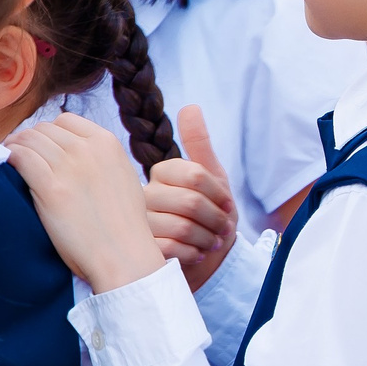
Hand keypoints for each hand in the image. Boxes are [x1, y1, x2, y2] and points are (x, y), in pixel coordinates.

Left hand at [7, 113, 169, 292]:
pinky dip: (10, 158)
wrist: (124, 255)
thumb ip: (101, 160)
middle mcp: (89, 149)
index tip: (41, 147)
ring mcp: (70, 166)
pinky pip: (21, 157)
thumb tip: (73, 153)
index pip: (66, 120)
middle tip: (20, 155)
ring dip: (15, 147)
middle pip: (44, 129)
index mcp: (109, 144)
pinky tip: (8, 167)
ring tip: (10, 161)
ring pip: (29, 139)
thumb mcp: (123, 178)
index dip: (49, 133)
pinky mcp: (51, 188)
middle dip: (30, 140)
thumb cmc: (124, 226)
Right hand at [148, 106, 238, 288]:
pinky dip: (195, 254)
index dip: (220, 195)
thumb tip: (190, 106)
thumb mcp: (212, 177)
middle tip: (223, 230)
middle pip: (191, 203)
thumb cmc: (208, 217)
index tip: (227, 207)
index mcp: (161, 174)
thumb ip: (199, 144)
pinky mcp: (141, 250)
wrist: (204, 259)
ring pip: (182, 227)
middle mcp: (144, 195)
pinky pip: (172, 248)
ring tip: (212, 243)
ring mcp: (139, 223)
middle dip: (216, 220)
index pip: (196, 176)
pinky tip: (198, 255)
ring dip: (208, 239)